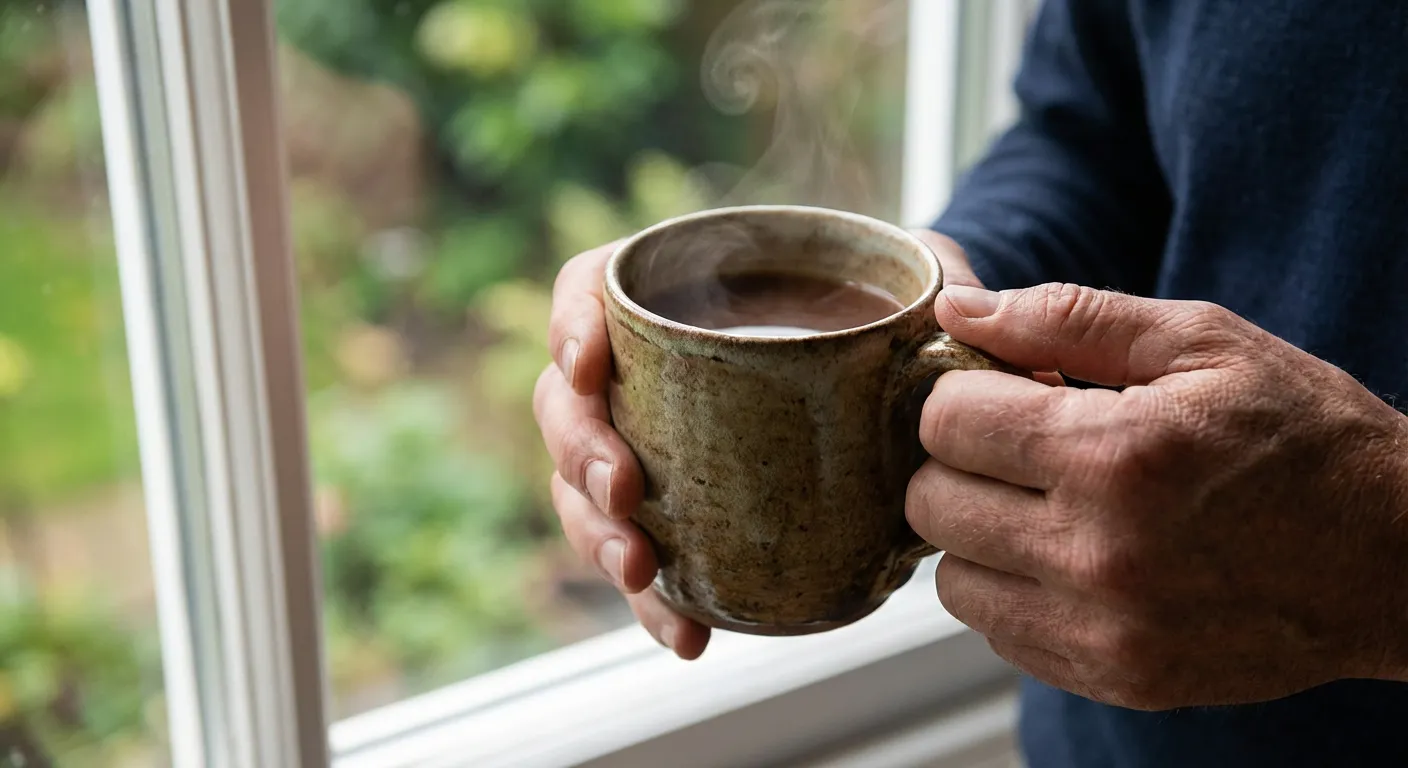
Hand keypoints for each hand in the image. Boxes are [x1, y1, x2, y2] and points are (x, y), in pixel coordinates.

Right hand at [534, 230, 977, 657]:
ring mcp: (648, 445)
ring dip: (598, 536)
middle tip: (625, 492)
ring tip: (643, 574)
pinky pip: (641, 558)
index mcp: (674, 291)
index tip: (590, 365)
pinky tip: (688, 635)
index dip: (570, 324)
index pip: (585, 290)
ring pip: (582, 491)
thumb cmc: (889, 313)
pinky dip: (656, 601)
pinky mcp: (674, 515)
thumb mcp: (914, 280)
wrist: (896, 387)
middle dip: (582, 452)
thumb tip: (957, 319)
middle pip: (566, 403)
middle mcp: (641, 370)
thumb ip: (935, 282)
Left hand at [908, 281, 1407, 709]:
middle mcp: (1096, 555)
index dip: (964, 393)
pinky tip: (1070, 558)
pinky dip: (1015, 592)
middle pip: (932, 502)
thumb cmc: (1304, 435)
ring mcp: (1104, 630)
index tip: (1005, 391)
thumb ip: (1066, 317)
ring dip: (978, 534)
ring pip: (952, 578)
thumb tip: (954, 309)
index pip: (946, 421)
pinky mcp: (1116, 679)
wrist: (1399, 561)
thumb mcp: (1202, 342)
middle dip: (961, 461)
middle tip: (1018, 447)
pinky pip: (999, 633)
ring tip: (1043, 505)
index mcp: (1114, 455)